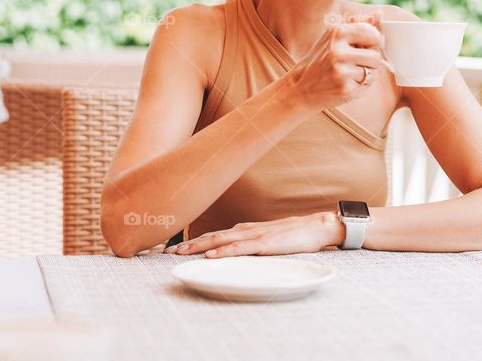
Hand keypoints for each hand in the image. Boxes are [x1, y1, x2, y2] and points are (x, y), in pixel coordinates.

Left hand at [165, 212, 344, 257]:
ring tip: (181, 252)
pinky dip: (224, 251)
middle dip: (187, 244)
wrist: (315, 227)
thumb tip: (230, 248)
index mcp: (244, 229)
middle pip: (210, 236)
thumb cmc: (291, 235)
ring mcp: (254, 236)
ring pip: (220, 240)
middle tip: (166, 251)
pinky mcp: (264, 244)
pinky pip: (240, 248)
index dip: (191, 241)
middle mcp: (245, 230)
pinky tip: (212, 255)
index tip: (172, 248)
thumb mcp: (265, 237)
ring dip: (199, 246)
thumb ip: (248, 242)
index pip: (213, 235)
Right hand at [283, 12, 389, 110]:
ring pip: (374, 71)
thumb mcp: (333, 37)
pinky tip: (346, 83)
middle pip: (376, 54)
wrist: (300, 87)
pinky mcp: (345, 89)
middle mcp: (338, 51)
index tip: (366, 46)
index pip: (372, 33)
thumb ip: (356, 24)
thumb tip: (377, 15)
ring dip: (366, 73)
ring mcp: (341, 71)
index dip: (374, 41)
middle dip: (371, 60)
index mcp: (337, 33)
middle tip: (356, 62)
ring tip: (350, 73)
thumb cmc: (319, 60)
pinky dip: (361, 85)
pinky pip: (367, 85)